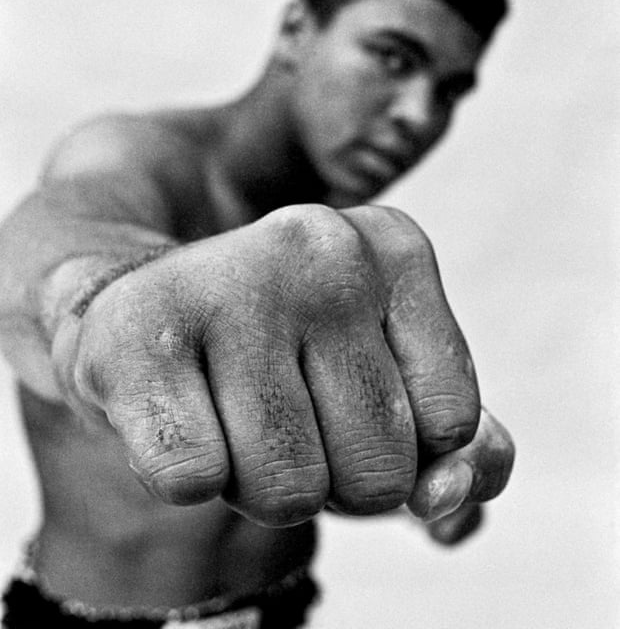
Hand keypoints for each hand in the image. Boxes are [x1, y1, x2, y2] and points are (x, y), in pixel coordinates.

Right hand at [52, 204, 512, 525]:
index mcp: (395, 246)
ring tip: (224, 404)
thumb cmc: (283, 362)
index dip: (392, 440)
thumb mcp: (393, 390)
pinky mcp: (133, 334)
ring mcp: (226, 280)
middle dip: (328, 474)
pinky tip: (172, 408)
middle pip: (376, 472)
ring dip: (257, 482)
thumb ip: (463, 454)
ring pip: (289, 493)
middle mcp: (320, 245)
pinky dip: (184, 473)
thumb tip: (451, 499)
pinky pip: (194, 481)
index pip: (450, 425)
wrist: (140, 317)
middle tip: (274, 405)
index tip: (337, 390)